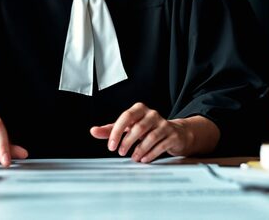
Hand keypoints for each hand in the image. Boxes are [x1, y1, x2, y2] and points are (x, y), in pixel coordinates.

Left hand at [89, 102, 219, 162]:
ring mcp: (164, 124)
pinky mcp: (172, 135)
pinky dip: (151, 154)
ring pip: (150, 137)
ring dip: (139, 150)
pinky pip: (161, 145)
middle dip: (127, 142)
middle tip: (121, 152)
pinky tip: (144, 159)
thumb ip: (111, 129)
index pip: (126, 117)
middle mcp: (152, 114)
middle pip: (138, 128)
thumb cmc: (147, 129)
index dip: (117, 132)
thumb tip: (93, 131)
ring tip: (133, 158)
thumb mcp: (128, 127)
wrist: (175, 133)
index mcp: (139, 109)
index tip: (111, 146)